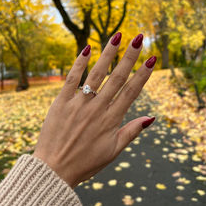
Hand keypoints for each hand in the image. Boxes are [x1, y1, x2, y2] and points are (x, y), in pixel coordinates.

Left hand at [33, 32, 156, 188]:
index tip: (152, 58)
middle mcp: (97, 108)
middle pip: (117, 77)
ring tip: (118, 36)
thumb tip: (151, 118)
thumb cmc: (86, 163)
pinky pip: (71, 79)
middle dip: (130, 56)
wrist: (54, 170)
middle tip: (139, 38)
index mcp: (112, 120)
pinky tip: (87, 48)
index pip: (132, 91)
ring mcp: (79, 103)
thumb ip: (131, 132)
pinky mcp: (61, 102)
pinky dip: (79, 63)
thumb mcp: (113, 151)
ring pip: (97, 73)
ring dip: (108, 54)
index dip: (143, 74)